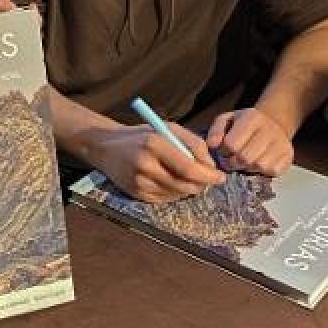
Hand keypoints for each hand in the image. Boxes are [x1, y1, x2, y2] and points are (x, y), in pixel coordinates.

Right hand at [90, 122, 225, 204]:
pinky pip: (166, 199)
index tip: (220, 177)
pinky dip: (175, 192)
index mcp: (154, 144)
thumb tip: (210, 165)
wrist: (106, 147)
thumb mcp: (168, 128)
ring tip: (186, 176)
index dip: (208, 176)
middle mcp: (145, 165)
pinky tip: (170, 180)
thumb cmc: (142, 135)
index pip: (188, 168)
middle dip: (202, 184)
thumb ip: (192, 143)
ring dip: (189, 188)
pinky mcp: (136, 194)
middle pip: (185, 185)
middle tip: (208, 179)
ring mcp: (139, 182)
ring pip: (177, 194)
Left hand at [206, 108, 292, 176]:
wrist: (272, 124)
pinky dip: (263, 171)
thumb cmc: (243, 125)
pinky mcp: (289, 156)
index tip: (224, 151)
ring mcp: (282, 143)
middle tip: (231, 161)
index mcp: (252, 117)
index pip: (232, 144)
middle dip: (234, 163)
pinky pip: (273, 171)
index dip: (224, 151)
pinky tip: (258, 164)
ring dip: (248, 168)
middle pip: (245, 158)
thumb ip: (216, 131)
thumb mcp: (227, 120)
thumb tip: (212, 145)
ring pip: (259, 165)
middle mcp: (269, 129)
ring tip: (245, 162)